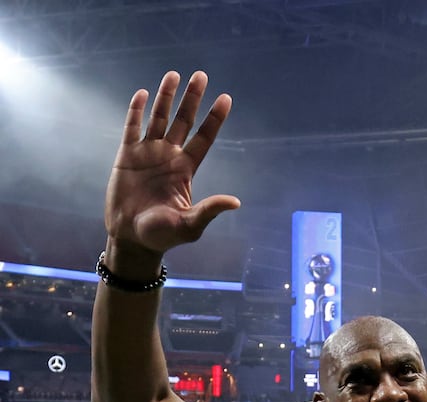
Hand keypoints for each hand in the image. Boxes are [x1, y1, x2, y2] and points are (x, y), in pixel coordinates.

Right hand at [105, 70, 239, 258]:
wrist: (131, 238)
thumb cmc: (162, 235)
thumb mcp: (190, 225)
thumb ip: (210, 210)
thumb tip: (236, 202)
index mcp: (185, 170)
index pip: (204, 138)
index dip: (214, 119)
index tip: (226, 98)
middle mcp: (169, 157)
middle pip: (183, 121)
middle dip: (192, 99)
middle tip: (201, 75)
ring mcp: (147, 154)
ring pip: (159, 118)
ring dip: (165, 96)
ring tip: (174, 74)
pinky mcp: (126, 155)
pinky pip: (132, 128)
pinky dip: (136, 111)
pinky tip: (142, 94)